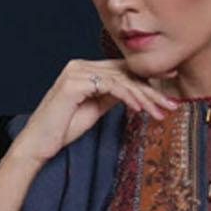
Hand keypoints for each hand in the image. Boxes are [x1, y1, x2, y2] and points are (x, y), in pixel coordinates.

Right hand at [11, 58, 180, 165]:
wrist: (37, 145)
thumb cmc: (62, 130)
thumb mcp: (93, 110)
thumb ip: (110, 97)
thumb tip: (132, 92)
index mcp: (85, 70)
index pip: (122, 70)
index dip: (147, 80)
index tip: (169, 89)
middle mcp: (80, 66)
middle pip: (124, 74)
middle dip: (152, 90)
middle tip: (172, 104)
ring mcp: (76, 72)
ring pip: (121, 80)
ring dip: (145, 97)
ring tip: (161, 112)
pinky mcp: (74, 83)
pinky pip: (110, 87)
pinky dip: (128, 97)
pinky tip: (140, 109)